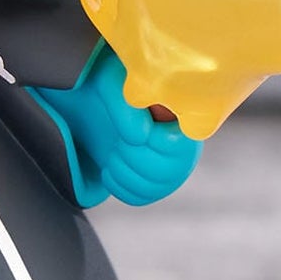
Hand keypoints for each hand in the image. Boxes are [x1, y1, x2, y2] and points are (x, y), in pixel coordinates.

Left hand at [36, 45, 202, 207]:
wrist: (94, 94)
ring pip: (153, 188)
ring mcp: (171, 167)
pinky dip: (118, 185)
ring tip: (113, 151)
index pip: (178, 147)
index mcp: (185, 116)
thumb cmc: (109, 82)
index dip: (151, 140)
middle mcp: (186, 144)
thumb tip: (140, 137)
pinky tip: (110, 167)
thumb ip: (127, 108)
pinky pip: (139, 197)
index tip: (135, 127)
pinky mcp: (152, 183)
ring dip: (123, 170)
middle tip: (118, 139)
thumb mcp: (111, 83)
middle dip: (132, 156)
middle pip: (166, 173)